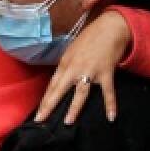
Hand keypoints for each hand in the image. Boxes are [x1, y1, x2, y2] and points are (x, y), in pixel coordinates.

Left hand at [36, 10, 130, 124]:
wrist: (109, 28)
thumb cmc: (89, 39)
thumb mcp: (71, 51)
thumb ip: (66, 66)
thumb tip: (60, 81)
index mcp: (65, 63)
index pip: (52, 85)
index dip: (45, 100)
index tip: (39, 113)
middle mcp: (75, 68)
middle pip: (60, 89)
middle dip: (49, 105)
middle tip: (40, 119)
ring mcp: (90, 71)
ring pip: (80, 93)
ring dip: (74, 108)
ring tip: (68, 122)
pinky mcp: (106, 73)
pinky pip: (108, 92)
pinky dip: (111, 104)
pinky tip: (111, 117)